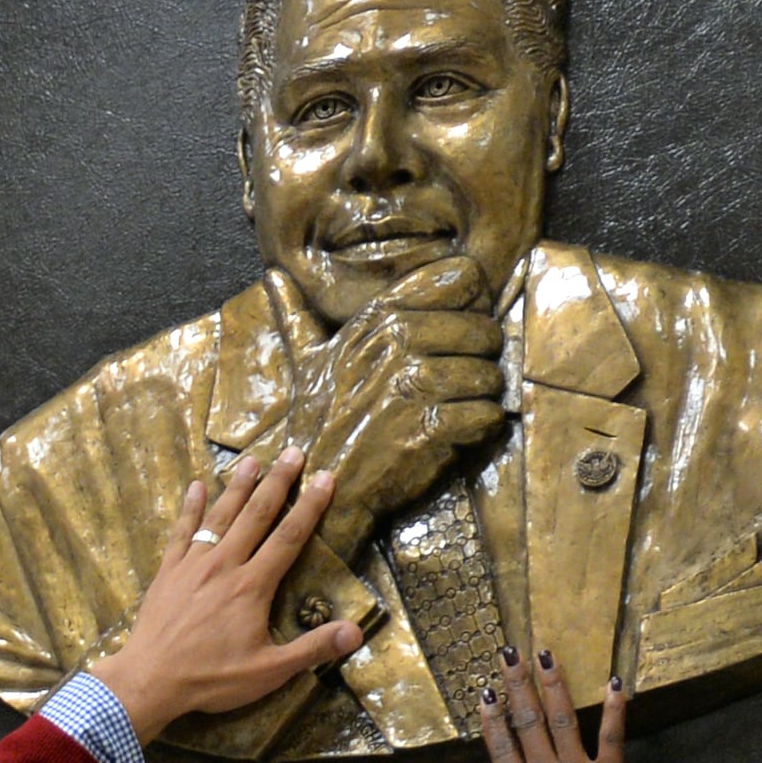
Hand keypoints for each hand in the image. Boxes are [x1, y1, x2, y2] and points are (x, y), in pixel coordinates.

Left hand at [90, 450, 364, 741]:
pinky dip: (190, 508)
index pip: (289, 537)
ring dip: (237, 486)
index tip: (326, 477)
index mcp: (252, 586)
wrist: (149, 680)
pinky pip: (181, 532)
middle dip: (277, 482)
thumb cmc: (211, 679)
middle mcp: (224, 565)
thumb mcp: (269, 671)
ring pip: (220, 516)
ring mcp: (192, 565)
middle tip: (293, 452)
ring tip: (252, 460)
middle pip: (256, 514)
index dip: (310, 506)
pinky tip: (195, 486)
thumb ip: (312, 649)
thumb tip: (356, 632)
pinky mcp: (167, 571)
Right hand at [283, 257, 508, 555]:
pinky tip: (468, 429)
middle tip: (473, 373)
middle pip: (482, 329)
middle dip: (486, 354)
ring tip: (471, 402)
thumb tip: (273, 277)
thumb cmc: (319, 422)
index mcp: (376, 319)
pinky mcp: (427, 428)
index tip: (467, 321)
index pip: (456, 278)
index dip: (474, 299)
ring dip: (487, 393)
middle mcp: (395, 343)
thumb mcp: (307, 362)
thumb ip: (298, 316)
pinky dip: (485, 425)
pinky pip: (485, 415)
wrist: (319, 485)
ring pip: (488, 374)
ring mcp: (411, 385)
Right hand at [433, 650, 641, 762]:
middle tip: (511, 653)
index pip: (500, 746)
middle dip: (518, 685)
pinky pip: (612, 737)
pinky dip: (614, 709)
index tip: (487, 690)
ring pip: (563, 720)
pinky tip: (613, 683)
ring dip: (554, 685)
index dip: (492, 716)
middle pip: (528, 722)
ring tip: (548, 655)